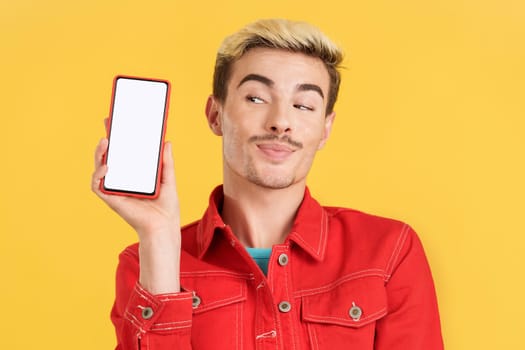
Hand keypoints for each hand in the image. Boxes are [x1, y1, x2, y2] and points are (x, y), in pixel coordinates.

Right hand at [91, 122, 181, 293]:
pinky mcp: (111, 199)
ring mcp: (115, 190)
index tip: (117, 122)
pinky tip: (107, 165)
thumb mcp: (168, 179)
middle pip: (110, 158)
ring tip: (106, 141)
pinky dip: (99, 175)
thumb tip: (167, 142)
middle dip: (107, 141)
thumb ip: (166, 162)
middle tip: (109, 124)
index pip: (124, 154)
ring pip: (99, 168)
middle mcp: (123, 181)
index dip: (119, 139)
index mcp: (135, 176)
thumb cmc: (166, 208)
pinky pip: (98, 185)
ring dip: (99, 154)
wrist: (164, 227)